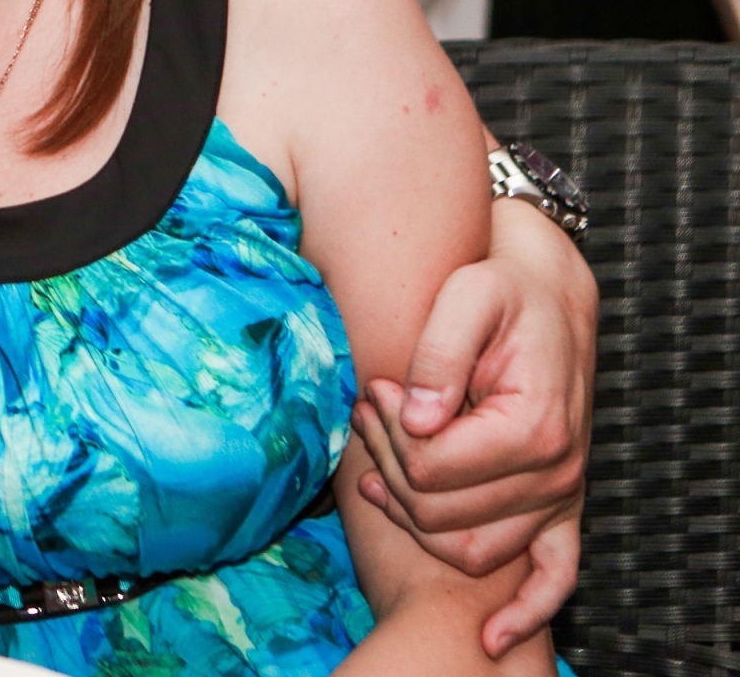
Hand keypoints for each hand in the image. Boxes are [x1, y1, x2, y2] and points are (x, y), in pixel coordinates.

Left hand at [353, 206, 594, 654]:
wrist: (547, 295)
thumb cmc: (502, 290)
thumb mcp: (467, 297)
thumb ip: (440, 354)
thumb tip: (417, 416)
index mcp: (534, 426)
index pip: (433, 469)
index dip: (389, 436)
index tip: (374, 392)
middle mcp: (556, 472)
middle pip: (442, 512)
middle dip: (389, 467)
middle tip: (367, 413)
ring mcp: (560, 496)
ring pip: (470, 548)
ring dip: (413, 517)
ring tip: (377, 461)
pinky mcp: (559, 509)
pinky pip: (555, 576)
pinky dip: (526, 612)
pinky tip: (493, 636)